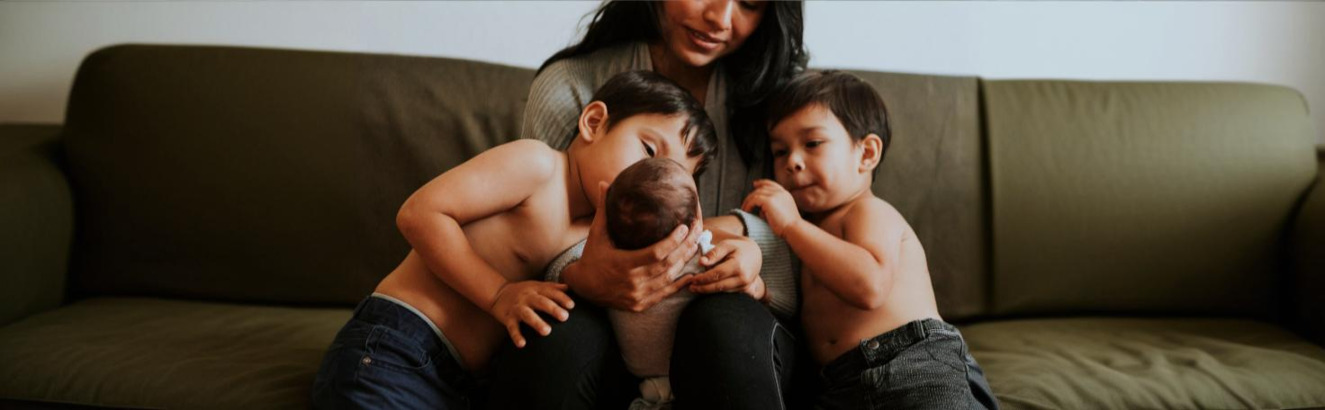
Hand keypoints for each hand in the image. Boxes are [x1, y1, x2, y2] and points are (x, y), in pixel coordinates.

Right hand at [489, 281, 575, 347]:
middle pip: (540, 302)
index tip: (572, 306)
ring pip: (527, 314)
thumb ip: (552, 287)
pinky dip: (516, 336)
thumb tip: (569, 287)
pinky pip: (512, 327)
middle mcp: (527, 297)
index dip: (561, 298)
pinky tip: (522, 344)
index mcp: (536, 289)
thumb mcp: (536, 286)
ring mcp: (517, 308)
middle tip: (564, 317)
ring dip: (536, 322)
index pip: (550, 292)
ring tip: (547, 331)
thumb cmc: (523, 291)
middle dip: (552, 309)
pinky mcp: (508, 318)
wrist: (498, 293)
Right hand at [563, 182, 701, 311]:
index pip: (656, 254)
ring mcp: (637, 296)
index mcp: (623, 264)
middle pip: (667, 265)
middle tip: (697, 231)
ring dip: (684, 262)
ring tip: (696, 245)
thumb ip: (604, 209)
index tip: (684, 227)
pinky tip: (690, 274)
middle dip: (685, 247)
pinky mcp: (640, 305)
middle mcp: (632, 282)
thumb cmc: (592, 256)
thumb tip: (604, 183)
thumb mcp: (597, 233)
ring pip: (668, 279)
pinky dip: (679, 285)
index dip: (673, 241)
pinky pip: (664, 294)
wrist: (583, 288)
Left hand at [689, 236, 764, 299]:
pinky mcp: (745, 291)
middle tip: (690, 287)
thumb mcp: (727, 245)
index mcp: (738, 265)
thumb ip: (714, 253)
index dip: (703, 278)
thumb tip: (701, 262)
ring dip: (708, 291)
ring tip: (696, 288)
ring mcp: (745, 286)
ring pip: (723, 292)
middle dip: (703, 288)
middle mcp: (743, 278)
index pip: (717, 274)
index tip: (692, 279)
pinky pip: (728, 294)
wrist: (755, 255)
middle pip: (719, 286)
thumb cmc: (738, 248)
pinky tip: (707, 289)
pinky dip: (717, 292)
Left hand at [741, 179, 800, 235]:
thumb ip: (773, 208)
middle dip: (752, 193)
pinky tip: (746, 211)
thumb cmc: (789, 227)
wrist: (794, 229)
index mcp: (785, 194)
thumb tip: (761, 210)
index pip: (771, 184)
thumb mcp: (782, 213)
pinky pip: (754, 200)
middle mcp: (781, 192)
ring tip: (744, 209)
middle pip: (762, 188)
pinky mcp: (769, 201)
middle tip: (745, 201)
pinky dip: (748, 205)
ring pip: (756, 193)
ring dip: (748, 201)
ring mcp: (775, 195)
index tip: (754, 184)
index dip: (762, 183)